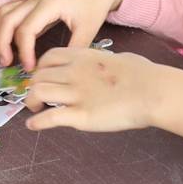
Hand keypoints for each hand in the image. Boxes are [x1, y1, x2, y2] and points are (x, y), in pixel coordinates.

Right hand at [0, 0, 125, 70]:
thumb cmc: (95, 3)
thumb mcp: (88, 28)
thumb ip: (73, 49)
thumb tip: (58, 70)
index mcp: (49, 4)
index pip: (26, 30)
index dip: (24, 52)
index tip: (31, 68)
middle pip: (6, 18)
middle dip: (1, 42)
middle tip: (5, 63)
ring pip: (4, 12)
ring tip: (5, 55)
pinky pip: (11, 10)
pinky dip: (5, 25)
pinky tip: (10, 41)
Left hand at [22, 48, 174, 132]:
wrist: (152, 91)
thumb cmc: (143, 74)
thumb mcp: (120, 58)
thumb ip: (107, 60)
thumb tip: (113, 61)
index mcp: (83, 57)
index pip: (48, 57)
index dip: (40, 68)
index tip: (42, 77)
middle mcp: (74, 73)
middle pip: (38, 75)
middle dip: (32, 86)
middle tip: (37, 97)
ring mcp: (76, 94)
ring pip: (38, 92)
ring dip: (30, 102)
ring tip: (35, 110)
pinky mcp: (81, 116)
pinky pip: (50, 118)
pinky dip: (37, 122)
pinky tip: (33, 126)